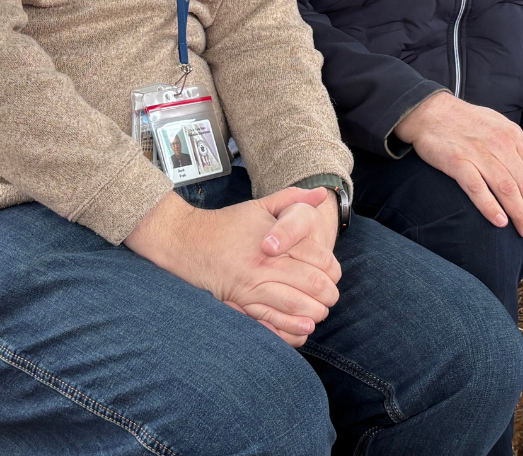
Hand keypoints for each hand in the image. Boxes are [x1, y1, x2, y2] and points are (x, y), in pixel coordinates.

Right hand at [125, 187, 341, 347]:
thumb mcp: (261, 204)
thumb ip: (293, 197)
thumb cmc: (228, 223)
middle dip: (327, 294)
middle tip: (331, 298)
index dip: (332, 270)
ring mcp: (252, 285)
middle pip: (311, 283)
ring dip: (313, 313)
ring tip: (319, 314)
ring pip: (293, 305)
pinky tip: (302, 330)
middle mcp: (266, 264)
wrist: (187, 240)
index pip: (318, 258)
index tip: (334, 275)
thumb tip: (322, 192)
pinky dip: (289, 329)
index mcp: (276, 240)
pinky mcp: (239, 303)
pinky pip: (269, 322)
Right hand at [393, 91, 522, 237]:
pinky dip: (490, 206)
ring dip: (518, 213)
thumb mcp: (505, 131)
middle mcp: (499, 143)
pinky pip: (477, 187)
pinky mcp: (457, 161)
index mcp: (513, 136)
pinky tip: (499, 222)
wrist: (432, 112)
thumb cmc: (471, 124)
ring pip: (506, 188)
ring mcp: (478, 152)